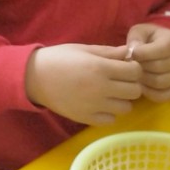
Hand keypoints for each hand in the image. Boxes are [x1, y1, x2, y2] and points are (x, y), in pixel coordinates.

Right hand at [25, 44, 142, 125]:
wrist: (34, 77)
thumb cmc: (59, 58)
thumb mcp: (83, 49)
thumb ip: (108, 52)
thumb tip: (129, 53)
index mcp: (100, 67)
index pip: (135, 72)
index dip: (134, 69)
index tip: (126, 68)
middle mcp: (101, 88)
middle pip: (134, 91)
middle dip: (130, 84)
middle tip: (119, 81)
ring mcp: (94, 105)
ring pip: (126, 108)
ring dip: (121, 100)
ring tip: (109, 94)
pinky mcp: (86, 118)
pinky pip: (111, 119)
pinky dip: (109, 112)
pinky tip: (99, 104)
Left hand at [127, 23, 169, 101]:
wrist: (162, 47)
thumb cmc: (148, 38)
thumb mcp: (141, 31)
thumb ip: (136, 37)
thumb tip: (132, 51)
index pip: (160, 50)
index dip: (142, 53)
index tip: (131, 53)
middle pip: (159, 67)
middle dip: (140, 67)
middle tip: (130, 65)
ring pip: (160, 83)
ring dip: (143, 80)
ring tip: (134, 74)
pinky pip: (163, 96)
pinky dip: (148, 92)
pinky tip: (141, 84)